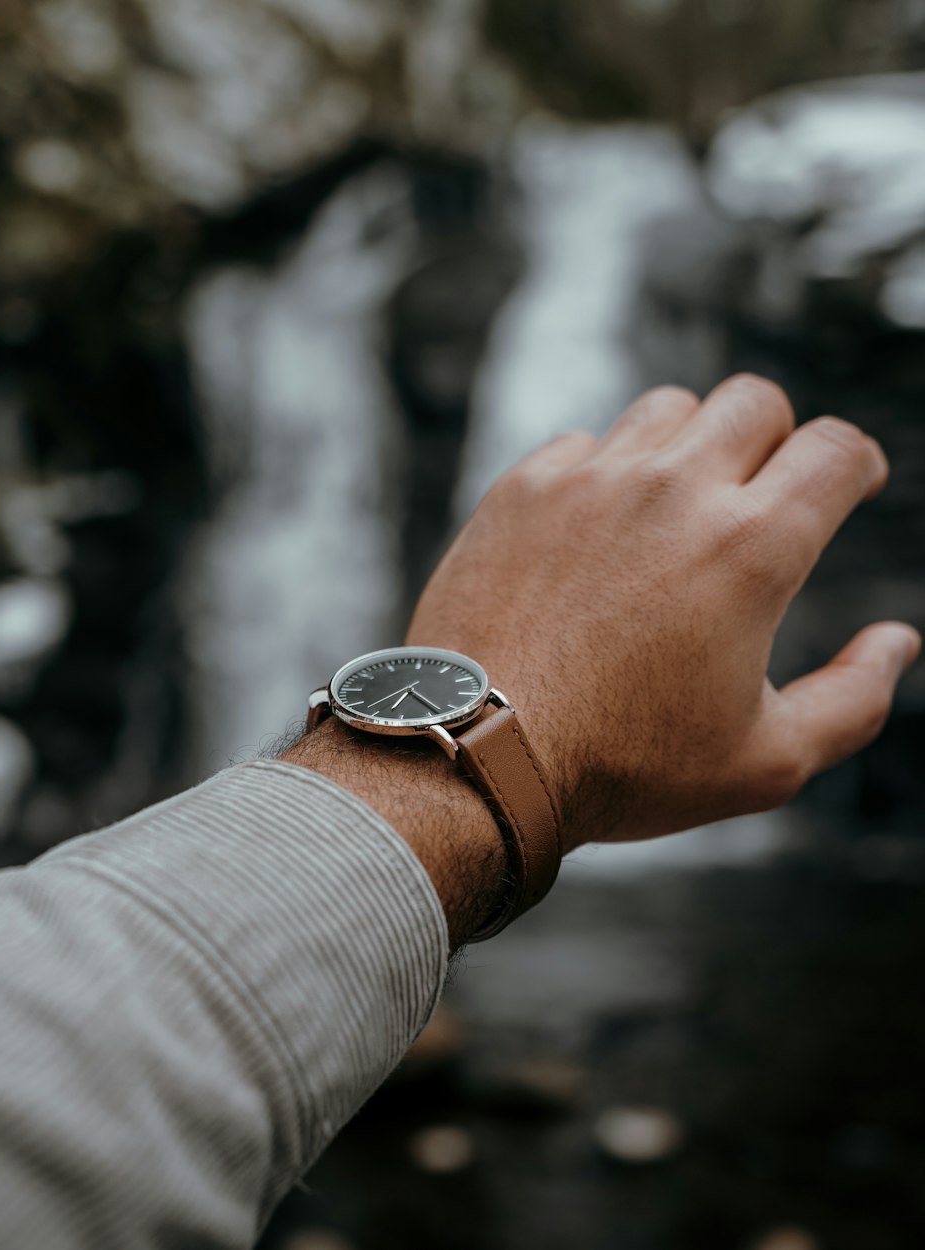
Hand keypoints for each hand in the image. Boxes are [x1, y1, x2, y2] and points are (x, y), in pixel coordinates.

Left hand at [407, 376, 919, 854]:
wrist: (476, 753)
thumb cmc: (622, 768)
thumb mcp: (765, 762)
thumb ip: (853, 699)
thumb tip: (898, 641)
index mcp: (750, 549)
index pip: (834, 449)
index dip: (854, 463)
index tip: (846, 484)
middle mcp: (673, 490)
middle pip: (755, 401)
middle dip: (776, 439)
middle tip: (761, 493)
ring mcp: (590, 480)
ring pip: (668, 408)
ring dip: (689, 445)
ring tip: (676, 507)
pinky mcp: (522, 488)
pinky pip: (584, 443)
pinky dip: (605, 471)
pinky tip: (596, 528)